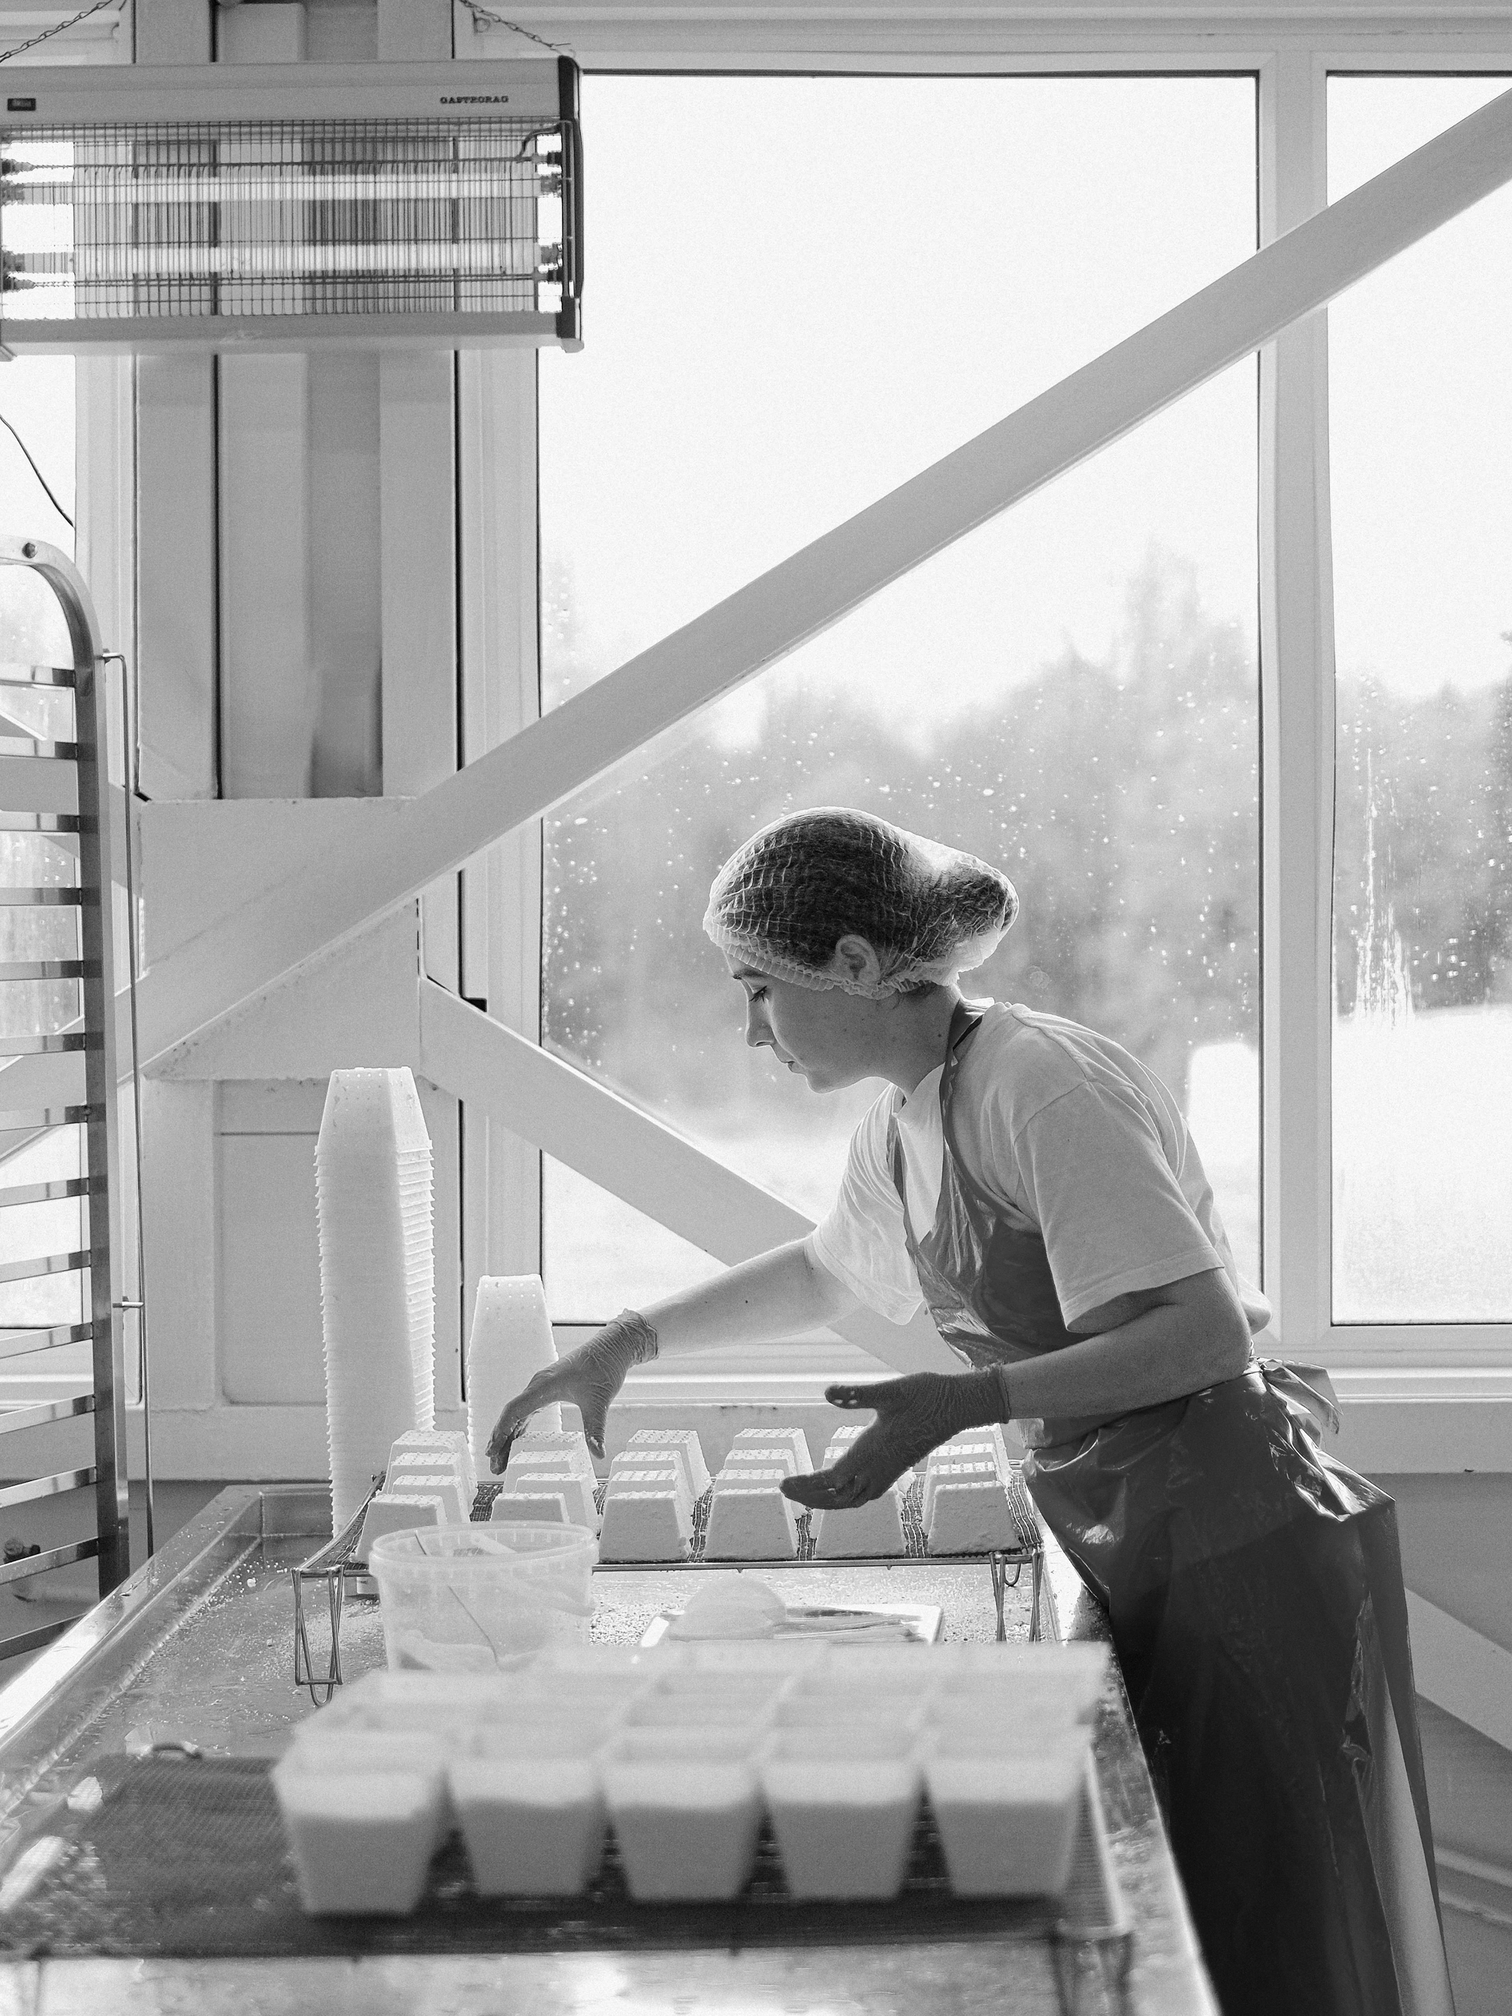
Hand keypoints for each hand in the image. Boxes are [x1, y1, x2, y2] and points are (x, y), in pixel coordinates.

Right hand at [486, 1310, 657, 1472]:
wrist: (612, 1347)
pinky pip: (526, 1411)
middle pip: (510, 1415)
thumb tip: (599, 1455)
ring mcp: (541, 1388)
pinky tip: (515, 1442)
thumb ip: (595, 1429)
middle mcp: (538, 1386)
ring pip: (517, 1414)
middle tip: (494, 1466)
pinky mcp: (548, 1390)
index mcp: (544, 1386)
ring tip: (499, 1460)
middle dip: (500, 1441)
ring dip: (507, 1436)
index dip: (501, 1432)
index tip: (492, 1451)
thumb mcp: (600, 1401)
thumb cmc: (604, 1368)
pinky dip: (518, 1428)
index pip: (514, 1411)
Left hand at [781, 1368, 1007, 1510]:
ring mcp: (889, 1472)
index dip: (806, 1485)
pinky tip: (839, 1488)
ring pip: (852, 1500)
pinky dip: (846, 1497)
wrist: (957, 1405)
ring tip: (805, 1493)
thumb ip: (856, 1393)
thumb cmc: (924, 1394)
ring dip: (827, 1500)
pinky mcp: (896, 1469)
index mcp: (872, 1452)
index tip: (784, 1483)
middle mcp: (879, 1468)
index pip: (830, 1480)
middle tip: (785, 1489)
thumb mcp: (889, 1389)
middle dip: (810, 1497)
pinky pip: (866, 1494)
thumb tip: (827, 1392)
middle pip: (838, 1497)